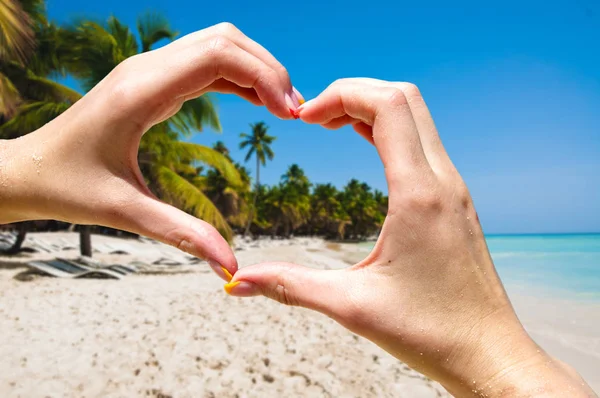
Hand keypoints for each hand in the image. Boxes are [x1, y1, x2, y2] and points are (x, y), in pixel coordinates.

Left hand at [0, 23, 302, 279]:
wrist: (25, 170)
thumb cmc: (66, 187)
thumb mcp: (125, 213)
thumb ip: (182, 235)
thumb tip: (229, 268)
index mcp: (142, 90)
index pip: (218, 54)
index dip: (264, 76)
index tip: (289, 115)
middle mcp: (146, 68)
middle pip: (226, 40)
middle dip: (268, 69)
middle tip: (294, 112)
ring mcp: (148, 69)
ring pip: (218, 44)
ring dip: (256, 69)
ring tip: (283, 109)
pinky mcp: (151, 80)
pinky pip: (205, 63)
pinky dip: (238, 77)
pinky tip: (258, 103)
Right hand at [226, 79, 594, 395]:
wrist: (488, 354)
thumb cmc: (430, 332)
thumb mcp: (351, 307)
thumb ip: (290, 287)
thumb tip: (236, 284)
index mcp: (419, 196)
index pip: (388, 105)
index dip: (341, 95)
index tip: (304, 118)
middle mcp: (443, 182)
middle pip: (403, 97)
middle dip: (353, 92)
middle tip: (312, 117)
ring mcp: (453, 189)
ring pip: (415, 117)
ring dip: (370, 108)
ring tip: (328, 124)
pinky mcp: (454, 201)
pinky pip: (422, 143)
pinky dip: (388, 129)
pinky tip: (361, 143)